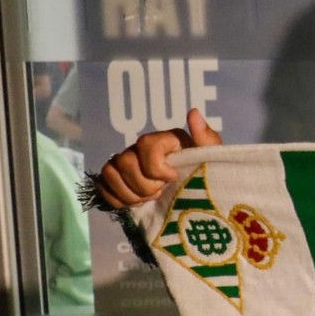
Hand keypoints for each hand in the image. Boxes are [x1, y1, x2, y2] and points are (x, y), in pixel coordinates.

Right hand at [94, 108, 222, 209]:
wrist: (195, 194)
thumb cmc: (205, 173)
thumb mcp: (212, 158)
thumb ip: (206, 137)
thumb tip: (193, 112)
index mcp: (163, 140)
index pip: (145, 144)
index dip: (155, 167)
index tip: (173, 178)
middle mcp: (140, 148)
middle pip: (124, 162)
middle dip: (143, 185)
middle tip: (161, 192)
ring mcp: (125, 163)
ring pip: (109, 173)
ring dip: (131, 194)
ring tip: (149, 198)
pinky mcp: (116, 179)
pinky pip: (102, 187)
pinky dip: (118, 200)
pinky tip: (137, 203)